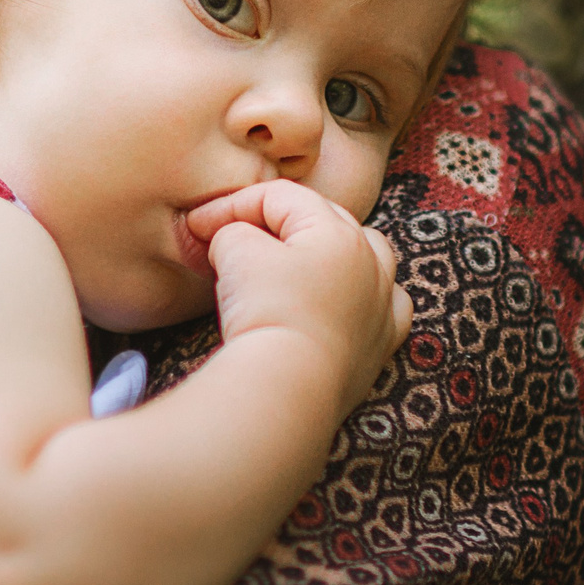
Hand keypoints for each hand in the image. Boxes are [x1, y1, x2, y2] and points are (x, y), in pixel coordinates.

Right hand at [184, 181, 411, 413]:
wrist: (291, 386)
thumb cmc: (266, 312)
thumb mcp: (235, 253)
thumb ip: (233, 231)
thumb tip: (234, 239)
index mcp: (337, 229)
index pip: (280, 197)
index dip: (232, 206)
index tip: (198, 227)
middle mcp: (370, 260)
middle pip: (324, 221)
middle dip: (278, 225)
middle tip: (236, 241)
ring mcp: (383, 302)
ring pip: (368, 256)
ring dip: (333, 252)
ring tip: (302, 262)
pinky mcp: (382, 344)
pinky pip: (385, 306)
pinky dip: (365, 297)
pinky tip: (348, 302)